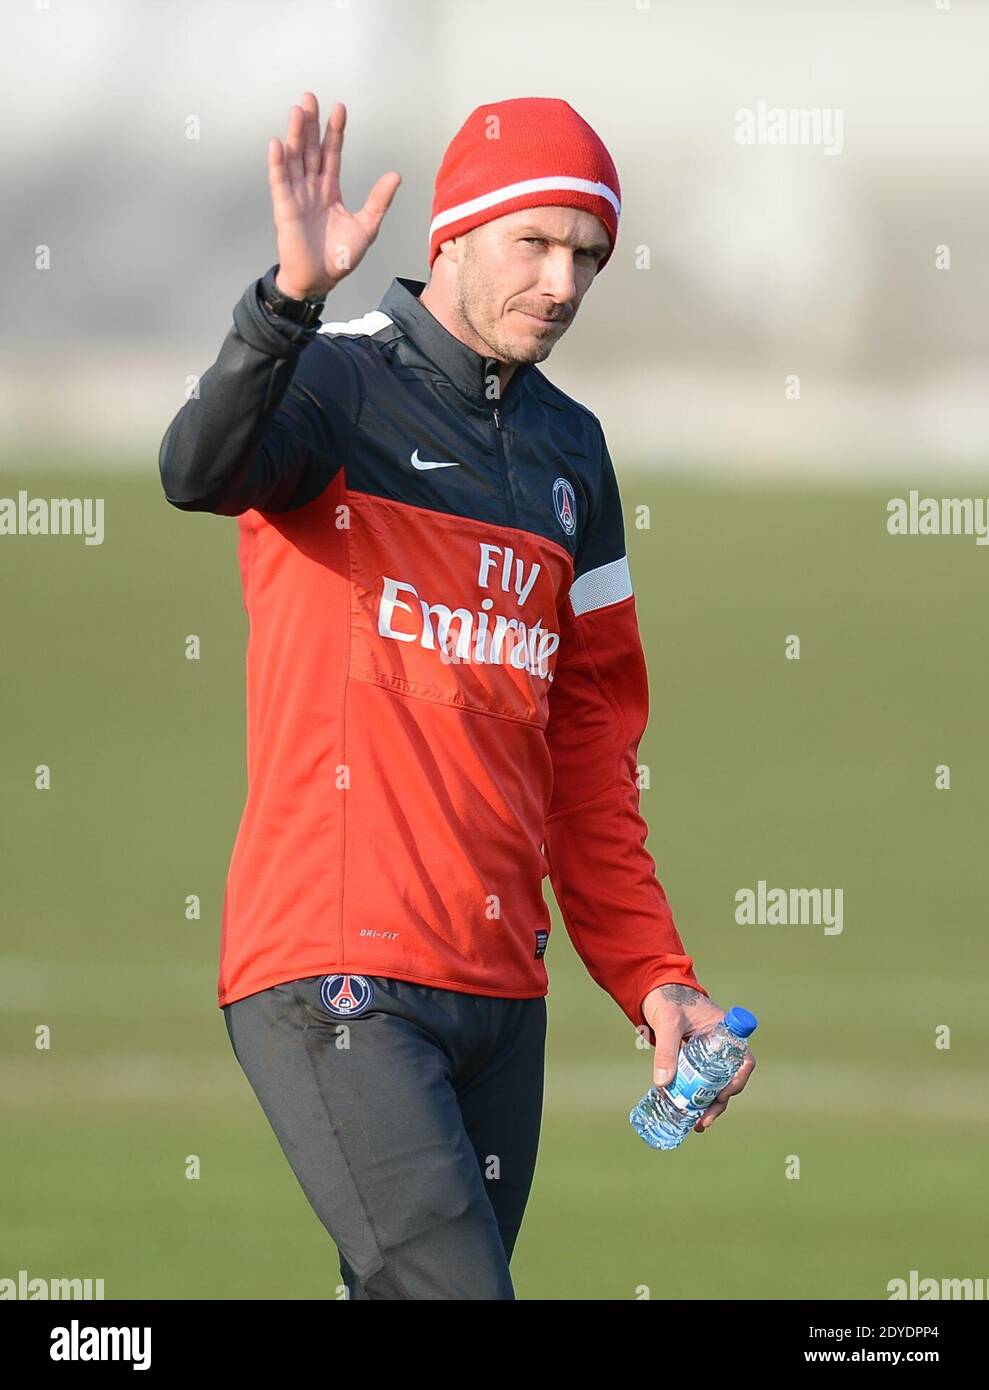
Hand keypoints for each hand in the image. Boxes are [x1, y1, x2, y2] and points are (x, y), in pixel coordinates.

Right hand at [268, 94, 400, 300]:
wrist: (320, 280)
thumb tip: (396, 175)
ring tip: (298, 110)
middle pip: (310, 149)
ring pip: (295, 158)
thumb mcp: (366, 227)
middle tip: (311, 97)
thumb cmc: (340, 258)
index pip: (332, 153)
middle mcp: (311, 188)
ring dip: (295, 134)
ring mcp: (296, 196)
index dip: (335, 131)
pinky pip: (279, 181)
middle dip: (311, 123)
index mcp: (330, 189)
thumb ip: (379, 200)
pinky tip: (277, 143)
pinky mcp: (284, 208)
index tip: (339, 108)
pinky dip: (277, 163)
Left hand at [642, 983, 755, 1133]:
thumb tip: (662, 1084)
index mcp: (725, 1031)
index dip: (738, 1080)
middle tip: (705, 1120)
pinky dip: (694, 1097)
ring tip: (697, 1125)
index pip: (743, 1060)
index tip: (724, 1094)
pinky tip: (685, 1113)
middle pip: (729, 1078)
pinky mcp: (692, 1060)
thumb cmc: (667, 1000)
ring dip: (708, 1105)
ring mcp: (707, 1054)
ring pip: (714, 1084)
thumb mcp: (667, 1023)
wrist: (653, 990)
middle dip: (719, 1102)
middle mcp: (720, 1045)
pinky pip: (698, 1081)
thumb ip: (666, 1050)